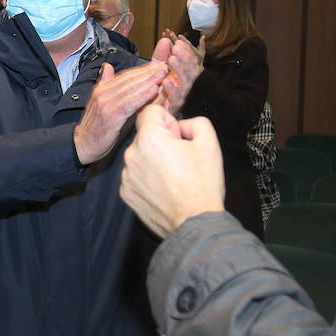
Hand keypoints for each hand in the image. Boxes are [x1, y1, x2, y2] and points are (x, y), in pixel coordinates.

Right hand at [73, 61, 167, 164]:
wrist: (82, 144)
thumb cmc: (94, 126)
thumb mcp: (97, 101)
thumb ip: (105, 83)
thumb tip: (108, 67)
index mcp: (101, 89)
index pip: (125, 76)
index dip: (142, 70)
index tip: (157, 65)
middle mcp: (103, 94)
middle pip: (130, 80)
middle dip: (148, 72)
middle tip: (164, 66)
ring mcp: (106, 105)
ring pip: (131, 89)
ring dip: (149, 81)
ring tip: (162, 75)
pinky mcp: (111, 117)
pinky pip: (130, 104)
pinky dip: (143, 96)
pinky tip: (154, 91)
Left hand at [121, 107, 226, 238]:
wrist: (195, 223)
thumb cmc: (202, 184)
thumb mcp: (209, 142)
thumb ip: (194, 121)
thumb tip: (180, 126)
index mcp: (149, 139)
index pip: (149, 112)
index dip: (167, 121)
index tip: (178, 137)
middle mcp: (131, 155)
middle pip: (144, 135)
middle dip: (160, 141)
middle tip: (180, 160)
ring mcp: (126, 176)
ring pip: (139, 156)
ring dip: (152, 160)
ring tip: (173, 177)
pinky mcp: (126, 193)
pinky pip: (135, 176)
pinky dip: (147, 178)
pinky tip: (164, 188)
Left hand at [150, 35, 201, 113]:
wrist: (152, 113)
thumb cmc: (157, 90)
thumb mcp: (158, 69)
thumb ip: (161, 55)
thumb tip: (164, 40)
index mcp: (184, 74)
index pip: (189, 61)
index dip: (185, 51)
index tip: (178, 42)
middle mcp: (186, 84)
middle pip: (190, 70)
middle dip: (184, 58)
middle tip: (176, 48)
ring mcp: (183, 96)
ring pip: (185, 82)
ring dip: (179, 70)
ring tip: (171, 60)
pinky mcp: (177, 107)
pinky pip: (177, 98)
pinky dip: (172, 89)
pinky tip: (166, 81)